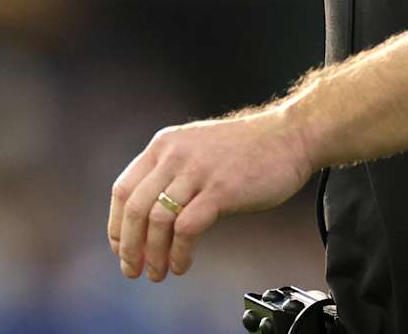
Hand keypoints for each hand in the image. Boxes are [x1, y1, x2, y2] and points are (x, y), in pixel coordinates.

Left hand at [107, 104, 313, 281]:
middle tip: (133, 269)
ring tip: (158, 272)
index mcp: (165, 144)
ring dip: (153, 255)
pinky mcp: (220, 190)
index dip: (116, 225)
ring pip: (157, 221)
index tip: (121, 248)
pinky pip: (186, 228)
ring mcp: (198, 172)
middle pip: (134, 208)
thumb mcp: (198, 147)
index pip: (123, 189)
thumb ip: (172, 171)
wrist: (290, 136)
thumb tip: (149, 215)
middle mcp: (175, 155)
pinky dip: (179, 252)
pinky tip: (182, 264)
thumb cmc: (249, 148)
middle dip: (129, 246)